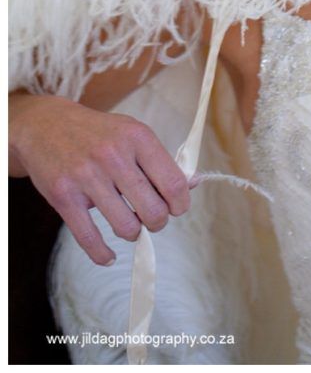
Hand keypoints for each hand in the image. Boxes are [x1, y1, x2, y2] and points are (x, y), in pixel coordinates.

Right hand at [9, 93, 192, 265]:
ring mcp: (87, 176)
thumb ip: (162, 160)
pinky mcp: (63, 196)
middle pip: (153, 209)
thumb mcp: (134, 133)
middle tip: (151, 218)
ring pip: (126, 226)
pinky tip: (109, 255)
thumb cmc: (99, 133)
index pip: (173, 182)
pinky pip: (89, 238)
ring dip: (133, 233)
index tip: (176, 209)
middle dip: (157, 222)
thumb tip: (194, 184)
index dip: (180, 204)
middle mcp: (113, 155)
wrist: (46, 125)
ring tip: (129, 226)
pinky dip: (102, 254)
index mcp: (138, 137)